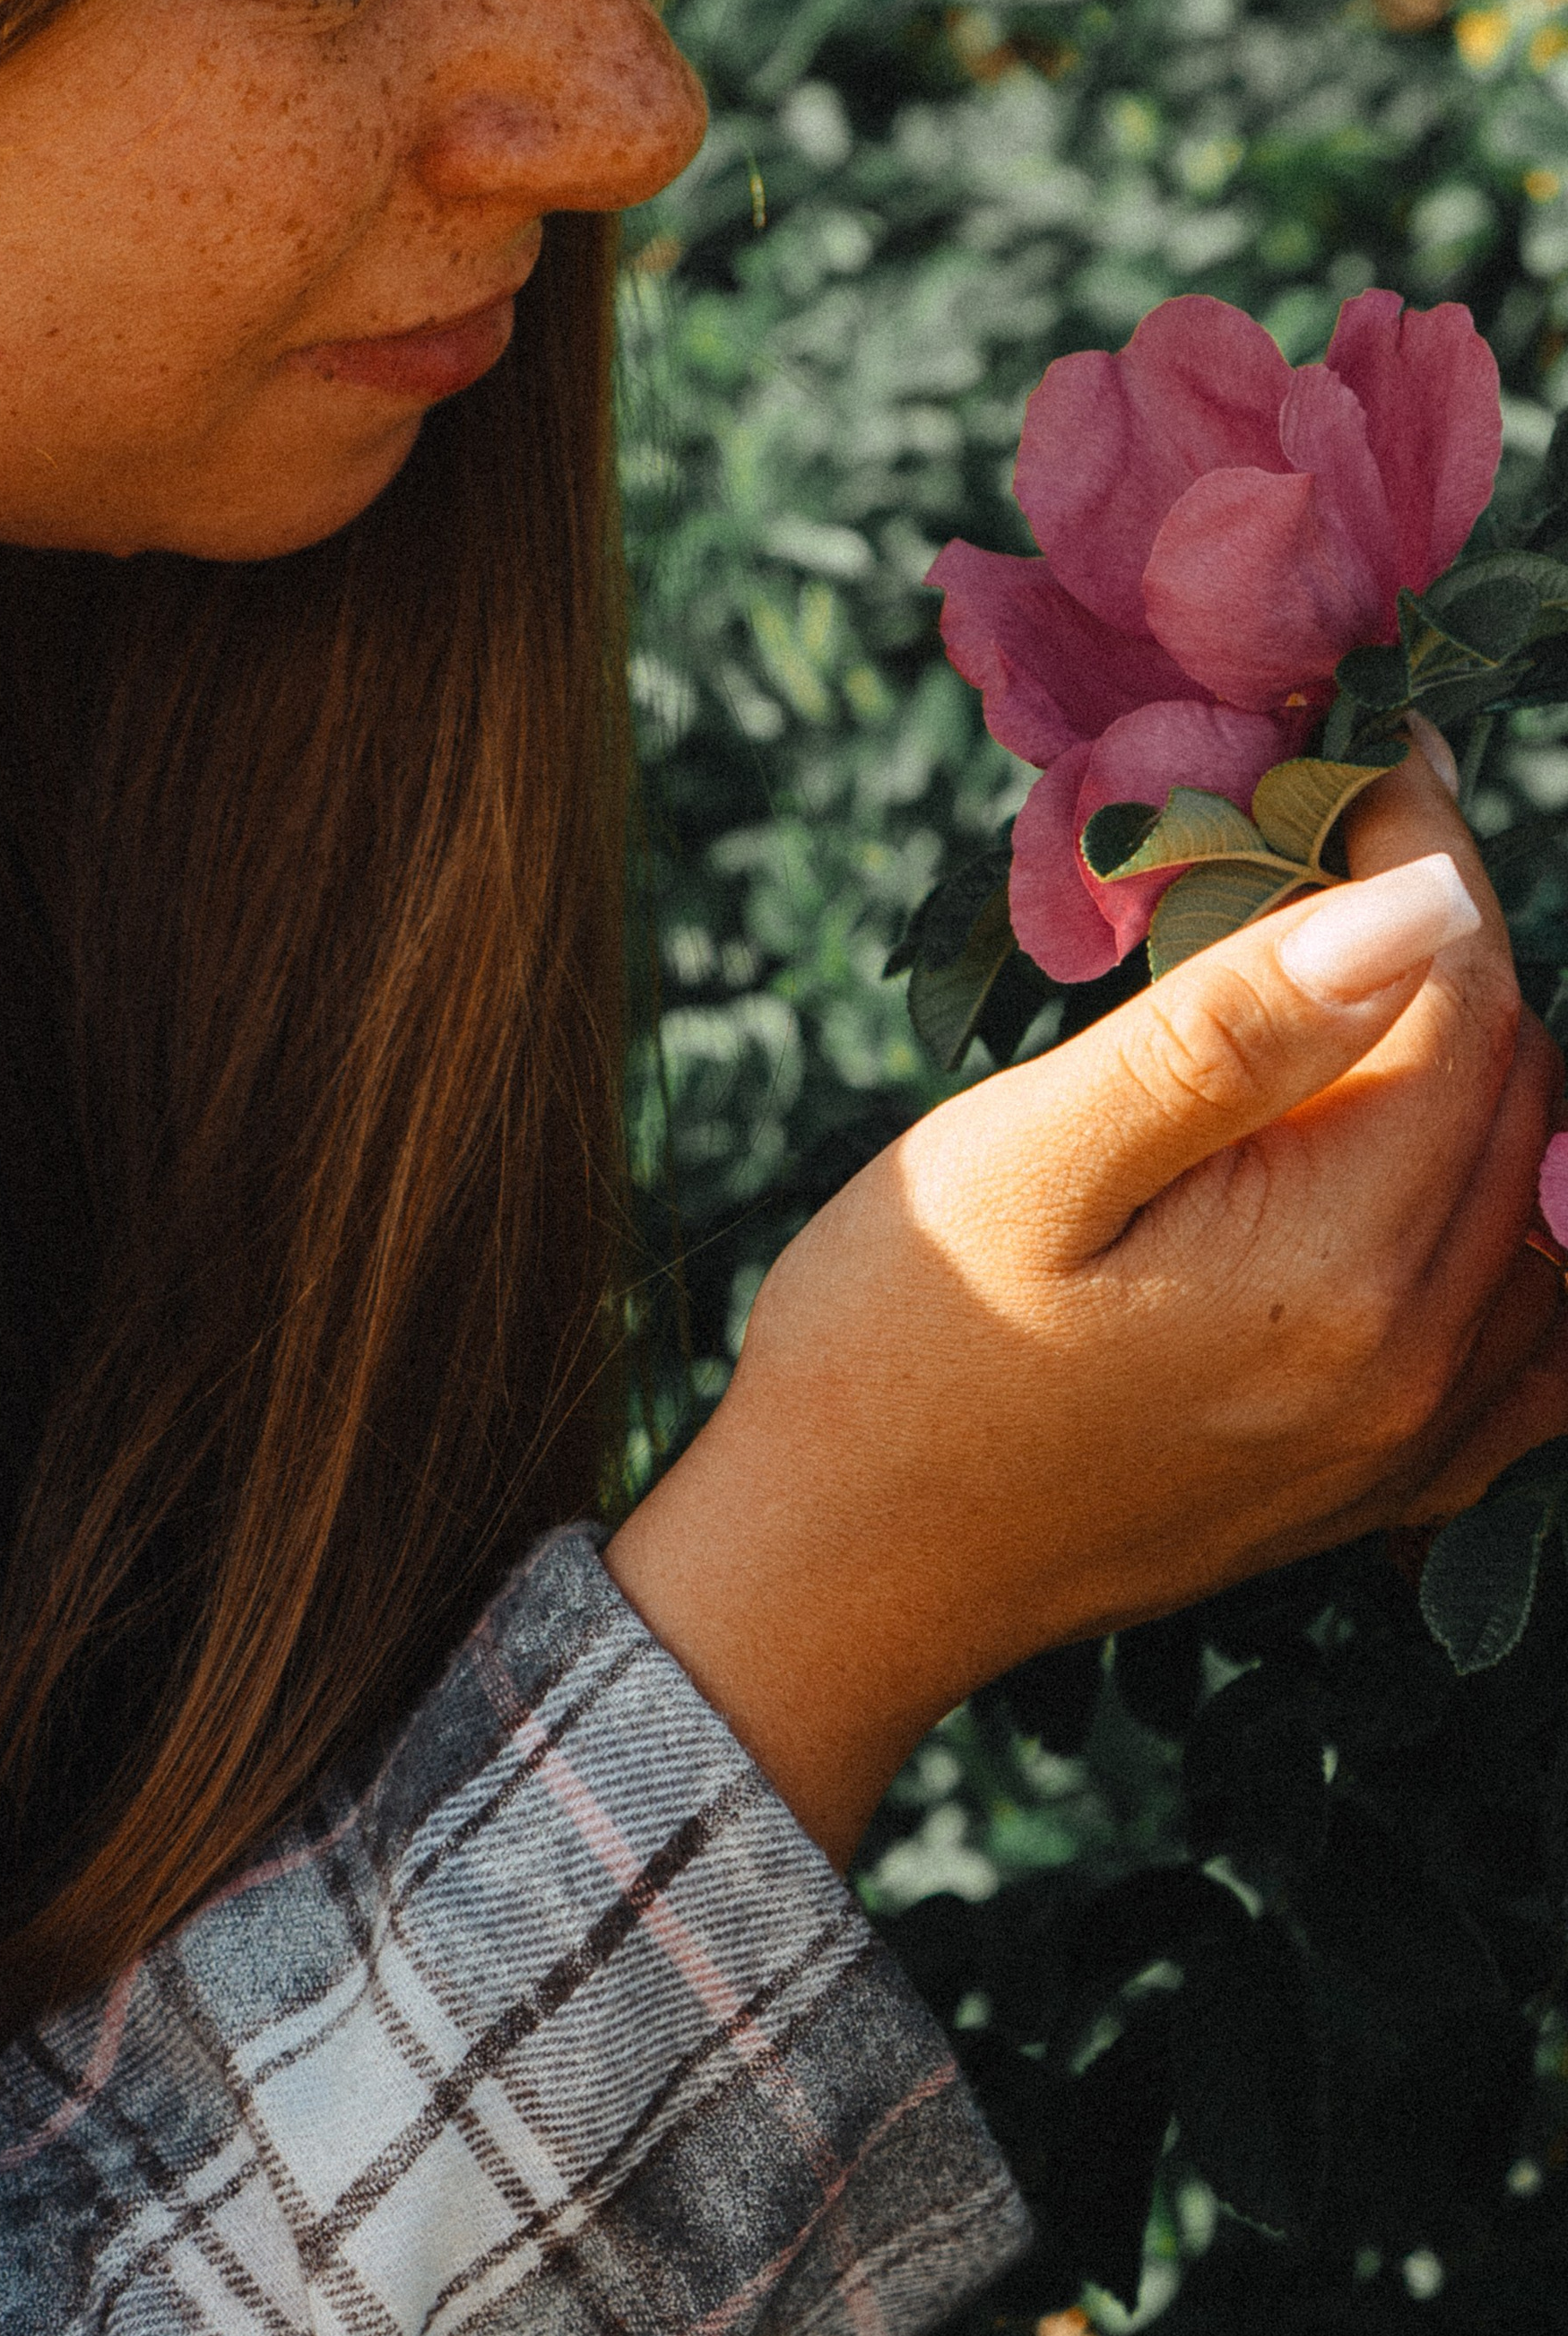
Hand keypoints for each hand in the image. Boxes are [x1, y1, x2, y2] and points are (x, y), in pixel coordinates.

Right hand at [605, 746, 1567, 1868]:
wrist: (837, 1573)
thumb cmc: (894, 1346)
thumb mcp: (1026, 1160)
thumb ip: (1227, 1034)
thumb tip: (1417, 903)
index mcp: (1339, 1268)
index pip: (1464, 1000)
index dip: (1422, 858)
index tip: (1351, 763)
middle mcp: (1418, 1364)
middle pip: (1520, 1085)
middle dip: (1440, 946)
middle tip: (1316, 853)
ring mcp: (1412, 1439)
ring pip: (1540, 1191)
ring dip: (1473, 1066)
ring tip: (1342, 989)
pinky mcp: (1383, 1484)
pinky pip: (1537, 1338)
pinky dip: (1515, 1223)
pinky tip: (1432, 1174)